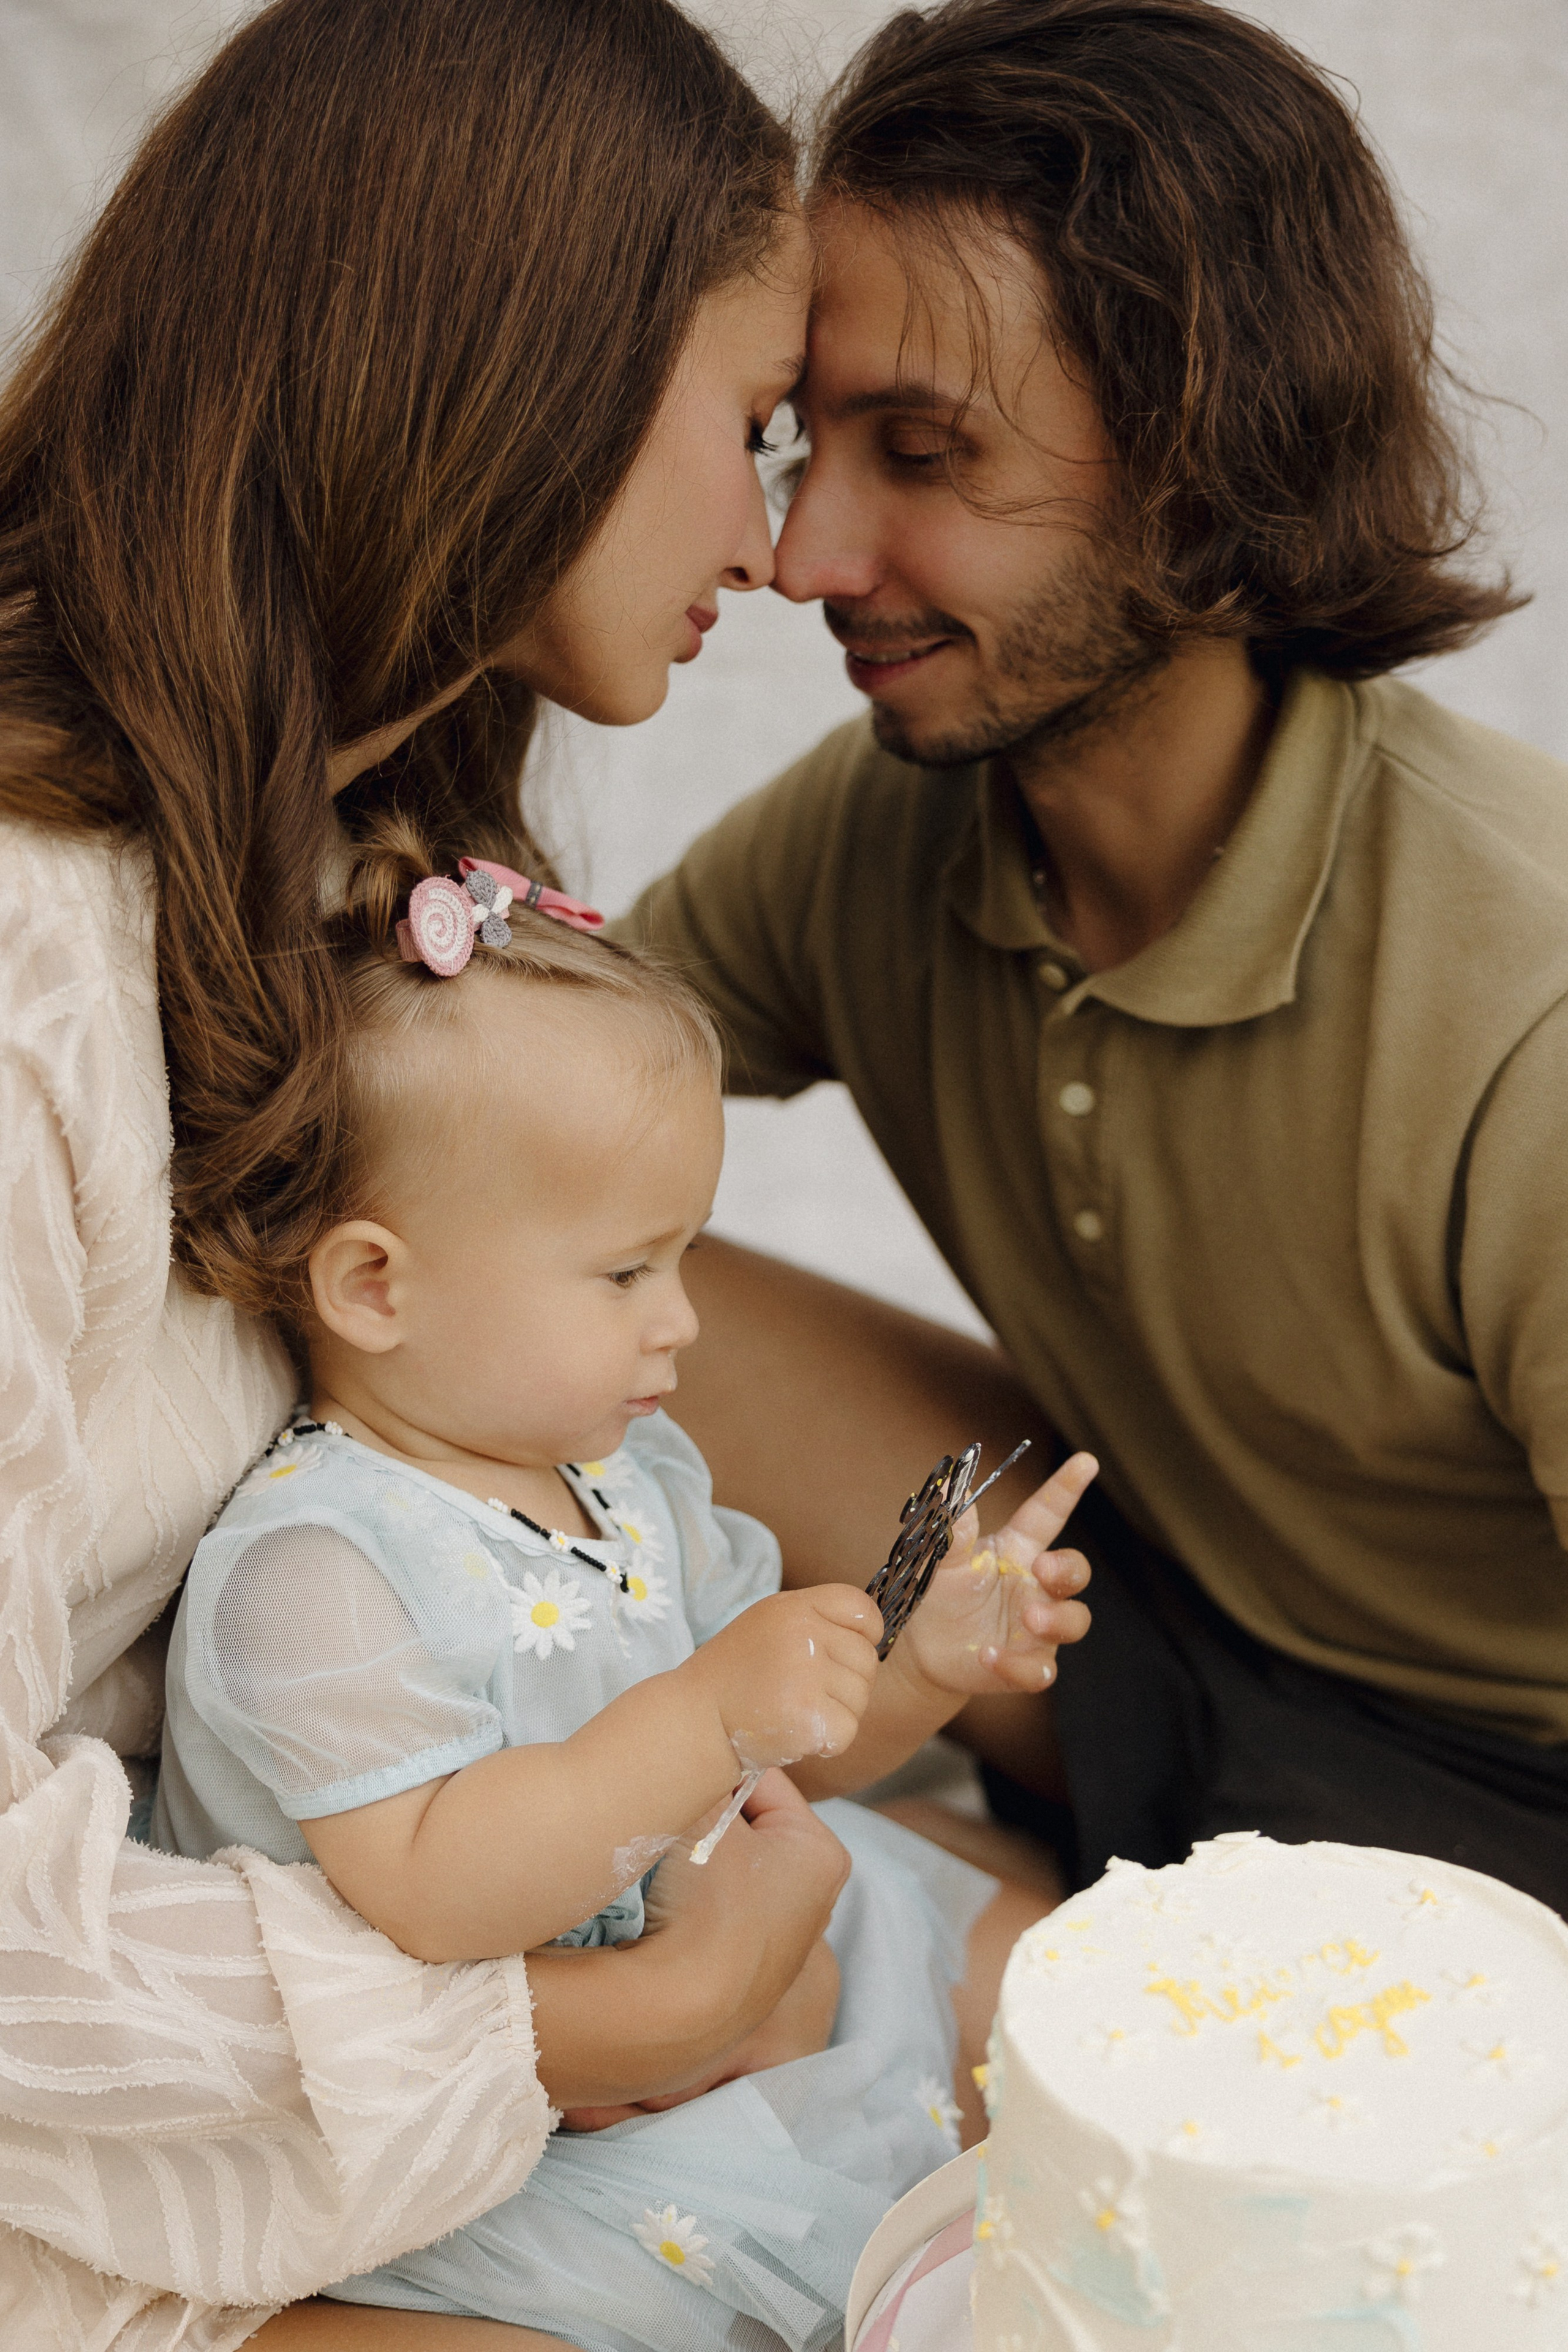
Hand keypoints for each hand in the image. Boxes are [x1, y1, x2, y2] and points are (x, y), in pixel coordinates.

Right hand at [555, 1773, 847, 2128]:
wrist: (681, 2014)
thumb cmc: (707, 1902)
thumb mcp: (703, 1812)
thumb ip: (702, 1773)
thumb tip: (687, 1745)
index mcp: (820, 1855)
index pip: (759, 1780)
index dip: (712, 1771)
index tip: (675, 1769)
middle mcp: (813, 1903)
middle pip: (742, 1827)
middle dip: (701, 1817)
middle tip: (659, 1810)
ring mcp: (775, 1947)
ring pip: (722, 1871)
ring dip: (687, 1860)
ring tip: (649, 1856)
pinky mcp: (739, 1981)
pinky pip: (708, 1914)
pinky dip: (683, 1903)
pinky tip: (653, 1903)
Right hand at [684, 1585, 881, 1768]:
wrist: (697, 1720)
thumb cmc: (736, 1673)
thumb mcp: (770, 1624)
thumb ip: (816, 1619)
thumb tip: (869, 1632)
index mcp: (794, 1607)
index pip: (861, 1607)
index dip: (865, 1632)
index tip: (844, 1650)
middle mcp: (803, 1635)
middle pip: (866, 1657)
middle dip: (848, 1679)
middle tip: (809, 1691)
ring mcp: (806, 1676)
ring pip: (861, 1696)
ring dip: (839, 1710)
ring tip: (799, 1710)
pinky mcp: (809, 1718)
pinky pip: (848, 1729)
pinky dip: (830, 1739)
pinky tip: (801, 1731)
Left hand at [899, 1452, 1096, 1698]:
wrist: (924, 1649)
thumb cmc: (940, 1593)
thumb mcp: (940, 1559)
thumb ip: (950, 1530)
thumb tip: (950, 1486)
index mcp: (1018, 1550)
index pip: (1048, 1513)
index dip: (1067, 1487)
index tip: (1086, 1460)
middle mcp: (1035, 1586)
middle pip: (1075, 1571)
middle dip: (1067, 1568)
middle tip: (1043, 1569)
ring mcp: (1037, 1627)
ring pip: (1074, 1621)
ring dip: (1057, 1619)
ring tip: (1029, 1617)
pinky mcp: (1027, 1664)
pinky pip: (1040, 1669)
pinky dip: (1020, 1666)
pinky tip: (991, 1657)